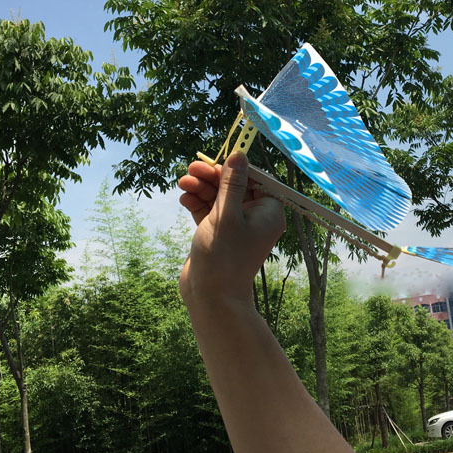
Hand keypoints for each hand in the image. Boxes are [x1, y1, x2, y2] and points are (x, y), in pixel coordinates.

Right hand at [178, 152, 285, 307]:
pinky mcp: (219, 235)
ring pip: (219, 198)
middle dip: (213, 177)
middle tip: (192, 168)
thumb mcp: (227, 214)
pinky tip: (184, 198)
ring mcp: (236, 228)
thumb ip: (232, 184)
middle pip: (235, 187)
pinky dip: (198, 204)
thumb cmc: (223, 255)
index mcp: (268, 213)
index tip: (215, 161)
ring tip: (183, 182)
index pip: (255, 180)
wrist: (211, 297)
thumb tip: (240, 155)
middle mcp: (256, 219)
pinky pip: (210, 212)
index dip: (235, 168)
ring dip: (202, 188)